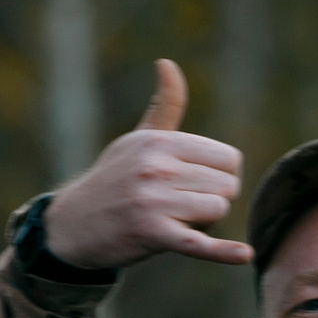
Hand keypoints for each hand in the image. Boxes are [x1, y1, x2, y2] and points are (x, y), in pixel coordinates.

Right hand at [40, 58, 251, 270]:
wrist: (72, 225)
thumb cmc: (113, 180)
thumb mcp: (137, 140)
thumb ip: (164, 106)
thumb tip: (167, 63)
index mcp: (159, 142)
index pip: (227, 158)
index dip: (221, 176)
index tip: (197, 185)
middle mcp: (156, 167)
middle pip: (227, 186)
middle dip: (213, 201)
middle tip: (182, 208)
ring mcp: (153, 201)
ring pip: (217, 211)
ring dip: (206, 224)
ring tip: (176, 222)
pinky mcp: (151, 234)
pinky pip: (199, 243)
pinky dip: (224, 251)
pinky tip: (245, 254)